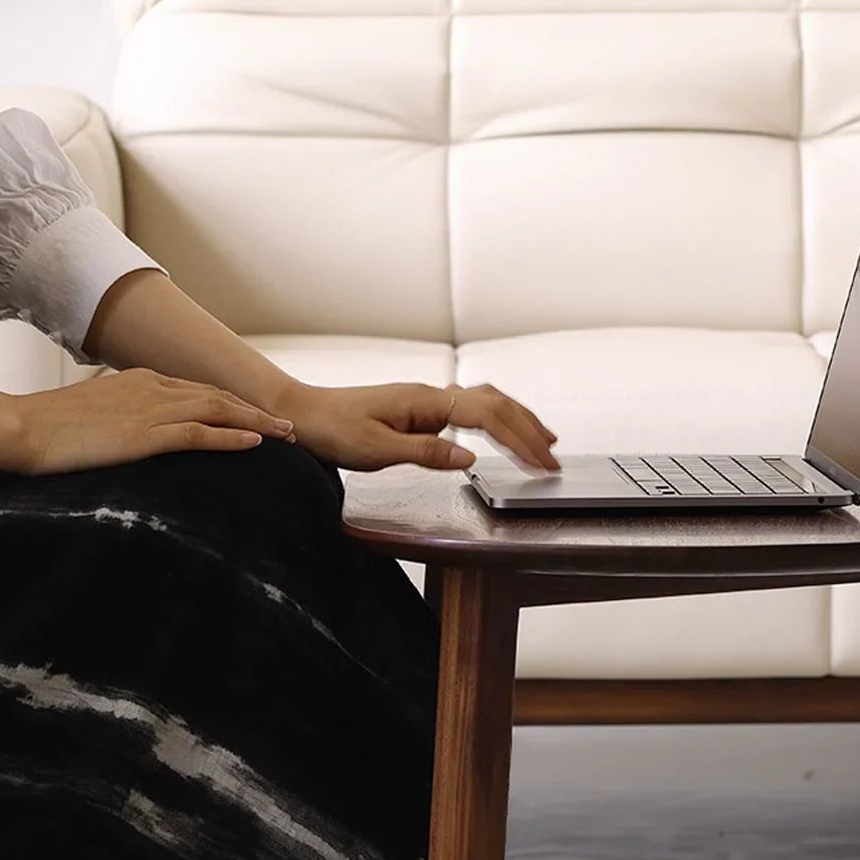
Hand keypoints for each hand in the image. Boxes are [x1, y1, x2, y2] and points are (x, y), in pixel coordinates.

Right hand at [10, 368, 293, 474]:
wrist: (19, 429)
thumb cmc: (47, 428)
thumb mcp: (91, 416)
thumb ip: (118, 418)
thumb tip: (129, 432)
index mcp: (139, 382)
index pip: (197, 390)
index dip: (232, 404)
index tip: (257, 416)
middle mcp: (150, 389)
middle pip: (217, 396)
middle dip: (255, 411)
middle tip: (288, 427)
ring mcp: (148, 410)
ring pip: (216, 410)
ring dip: (256, 423)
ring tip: (286, 436)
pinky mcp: (143, 435)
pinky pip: (197, 434)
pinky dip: (230, 437)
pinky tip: (255, 444)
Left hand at [281, 381, 559, 472]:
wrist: (305, 414)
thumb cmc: (334, 431)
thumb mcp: (377, 450)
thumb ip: (426, 453)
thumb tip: (470, 460)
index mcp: (426, 402)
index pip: (487, 417)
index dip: (519, 440)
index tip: (541, 463)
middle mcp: (431, 396)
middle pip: (496, 404)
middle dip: (529, 430)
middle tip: (554, 458)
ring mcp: (428, 401)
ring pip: (487, 402)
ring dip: (518, 420)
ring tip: (544, 441)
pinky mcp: (421, 411)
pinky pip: (471, 409)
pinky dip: (497, 419)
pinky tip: (503, 432)